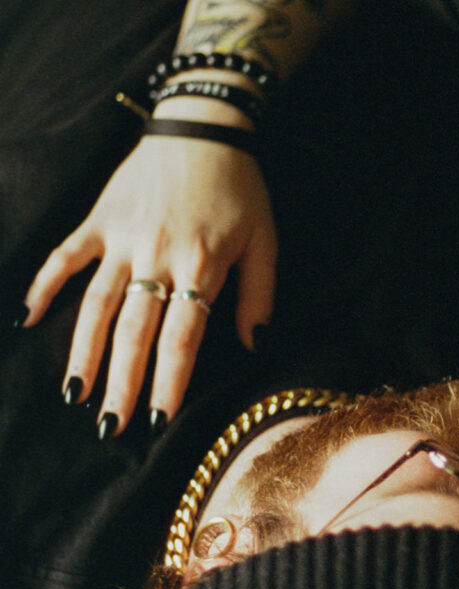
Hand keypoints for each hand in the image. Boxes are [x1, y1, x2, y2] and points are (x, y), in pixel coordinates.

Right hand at [22, 134, 276, 436]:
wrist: (204, 128)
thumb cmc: (242, 189)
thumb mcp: (266, 241)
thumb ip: (260, 296)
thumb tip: (255, 345)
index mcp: (202, 267)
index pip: (183, 338)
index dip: (170, 381)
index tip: (159, 417)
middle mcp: (158, 258)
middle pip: (136, 332)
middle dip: (123, 383)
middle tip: (111, 426)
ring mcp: (122, 239)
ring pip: (96, 305)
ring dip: (83, 351)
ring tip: (75, 394)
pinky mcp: (98, 219)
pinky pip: (65, 257)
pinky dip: (45, 286)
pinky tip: (28, 320)